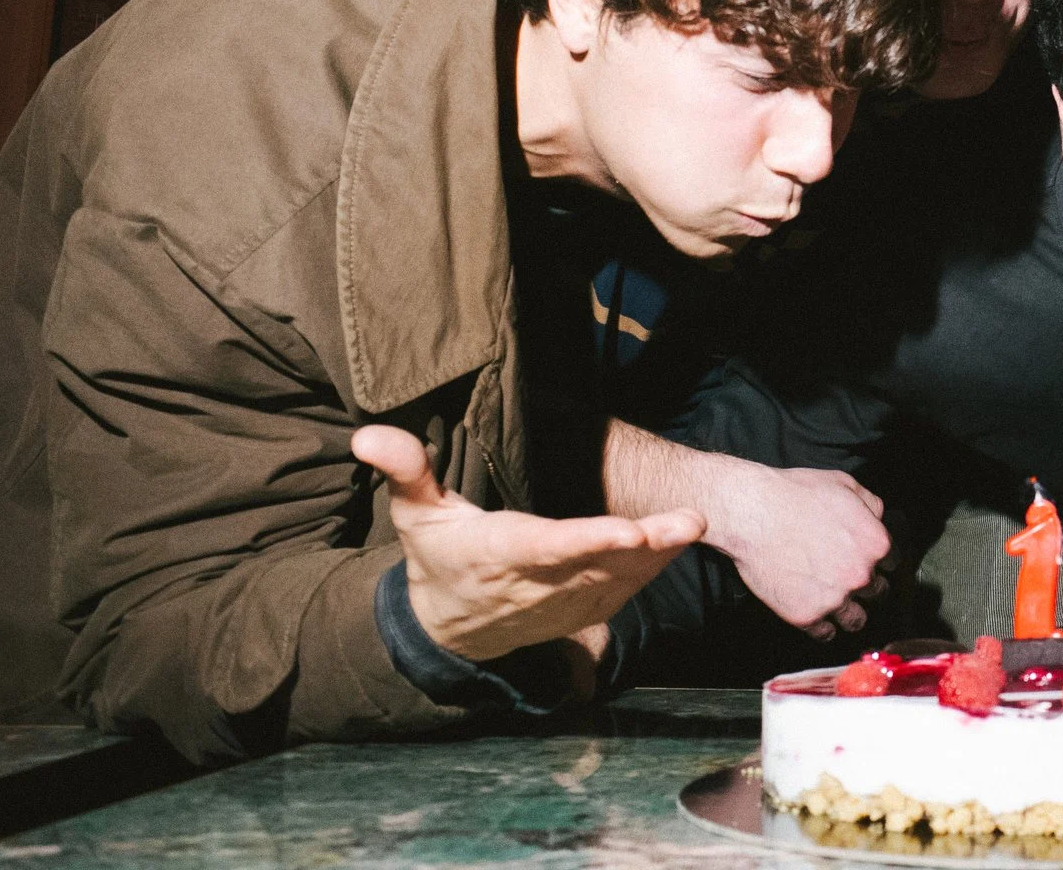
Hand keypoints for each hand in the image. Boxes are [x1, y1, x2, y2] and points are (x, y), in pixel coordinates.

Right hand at [352, 424, 703, 662]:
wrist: (447, 629)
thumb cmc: (437, 556)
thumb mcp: (413, 513)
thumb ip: (405, 470)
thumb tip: (369, 434)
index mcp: (497, 554)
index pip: (547, 547)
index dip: (587, 540)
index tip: (628, 529)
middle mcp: (534, 584)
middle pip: (597, 563)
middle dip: (646, 544)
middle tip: (690, 521)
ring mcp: (560, 604)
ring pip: (617, 579)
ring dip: (659, 556)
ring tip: (694, 524)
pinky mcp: (578, 612)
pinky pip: (621, 593)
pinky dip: (652, 571)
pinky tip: (680, 542)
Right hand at [602, 422, 891, 637]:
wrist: (752, 513)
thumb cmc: (795, 494)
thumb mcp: (844, 484)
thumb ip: (871, 504)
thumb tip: (881, 518)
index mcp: (876, 544)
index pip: (893, 563)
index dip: (880, 562)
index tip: (867, 563)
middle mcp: (861, 575)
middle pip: (878, 592)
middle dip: (866, 587)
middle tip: (847, 579)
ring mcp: (834, 599)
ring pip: (856, 620)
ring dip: (851, 614)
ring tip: (838, 606)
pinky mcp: (806, 616)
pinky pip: (825, 633)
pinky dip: (823, 627)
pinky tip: (817, 615)